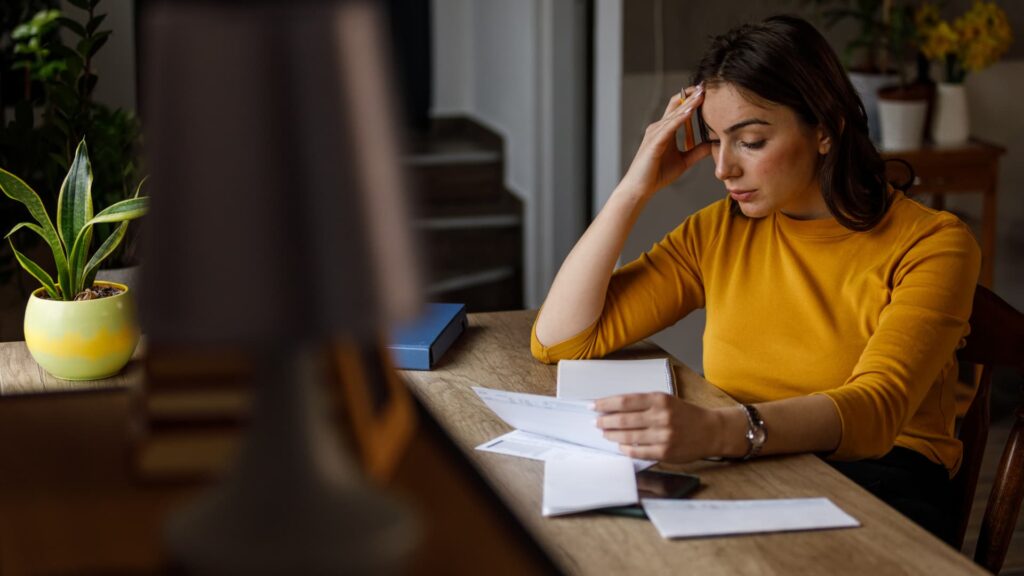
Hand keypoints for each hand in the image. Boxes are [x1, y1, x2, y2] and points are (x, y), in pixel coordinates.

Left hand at [595, 392, 715, 462]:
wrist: (710, 431)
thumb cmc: (684, 414)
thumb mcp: (665, 401)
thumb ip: (642, 404)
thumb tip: (612, 408)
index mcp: (659, 400)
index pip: (625, 401)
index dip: (605, 404)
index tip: (592, 406)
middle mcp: (661, 416)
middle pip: (623, 419)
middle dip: (605, 421)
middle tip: (596, 422)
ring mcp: (663, 435)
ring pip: (628, 436)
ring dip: (612, 435)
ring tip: (605, 433)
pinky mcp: (665, 452)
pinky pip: (638, 451)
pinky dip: (626, 449)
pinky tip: (620, 446)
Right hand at [618, 84, 710, 198]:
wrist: (640, 188)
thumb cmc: (657, 175)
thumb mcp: (684, 161)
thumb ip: (697, 152)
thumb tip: (713, 144)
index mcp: (665, 130)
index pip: (679, 108)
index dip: (691, 98)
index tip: (705, 91)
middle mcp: (658, 128)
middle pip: (677, 106)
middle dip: (692, 95)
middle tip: (706, 85)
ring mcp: (655, 133)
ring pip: (674, 114)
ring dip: (689, 103)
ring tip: (701, 94)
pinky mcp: (654, 142)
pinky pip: (670, 127)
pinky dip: (681, 118)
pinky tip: (690, 111)